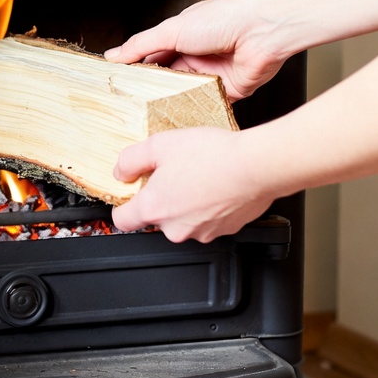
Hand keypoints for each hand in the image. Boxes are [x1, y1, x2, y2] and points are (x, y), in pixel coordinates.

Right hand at [105, 0, 286, 101]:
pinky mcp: (228, 91)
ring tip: (155, 112)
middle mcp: (196, 56)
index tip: (119, 85)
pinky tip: (183, 115)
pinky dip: (197, 110)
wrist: (262, 30)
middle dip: (153, 90)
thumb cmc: (223, 19)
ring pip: (185, 94)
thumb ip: (141, 45)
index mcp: (182, 37)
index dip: (136, 71)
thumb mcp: (171, 30)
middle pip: (167, 79)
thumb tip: (115, 54)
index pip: (152, 57)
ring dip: (174, 101)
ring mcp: (212, 75)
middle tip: (134, 104)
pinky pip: (208, 104)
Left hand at [111, 126, 273, 241]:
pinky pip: (208, 220)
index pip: (122, 221)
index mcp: (155, 208)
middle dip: (162, 197)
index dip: (122, 206)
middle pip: (157, 218)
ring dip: (186, 202)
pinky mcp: (225, 231)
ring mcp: (202, 233)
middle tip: (173, 172)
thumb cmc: (212, 155)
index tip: (129, 195)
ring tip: (198, 175)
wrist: (256, 166)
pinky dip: (208, 206)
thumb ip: (131, 159)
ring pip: (183, 219)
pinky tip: (214, 184)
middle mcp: (176, 228)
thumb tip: (121, 172)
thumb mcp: (159, 144)